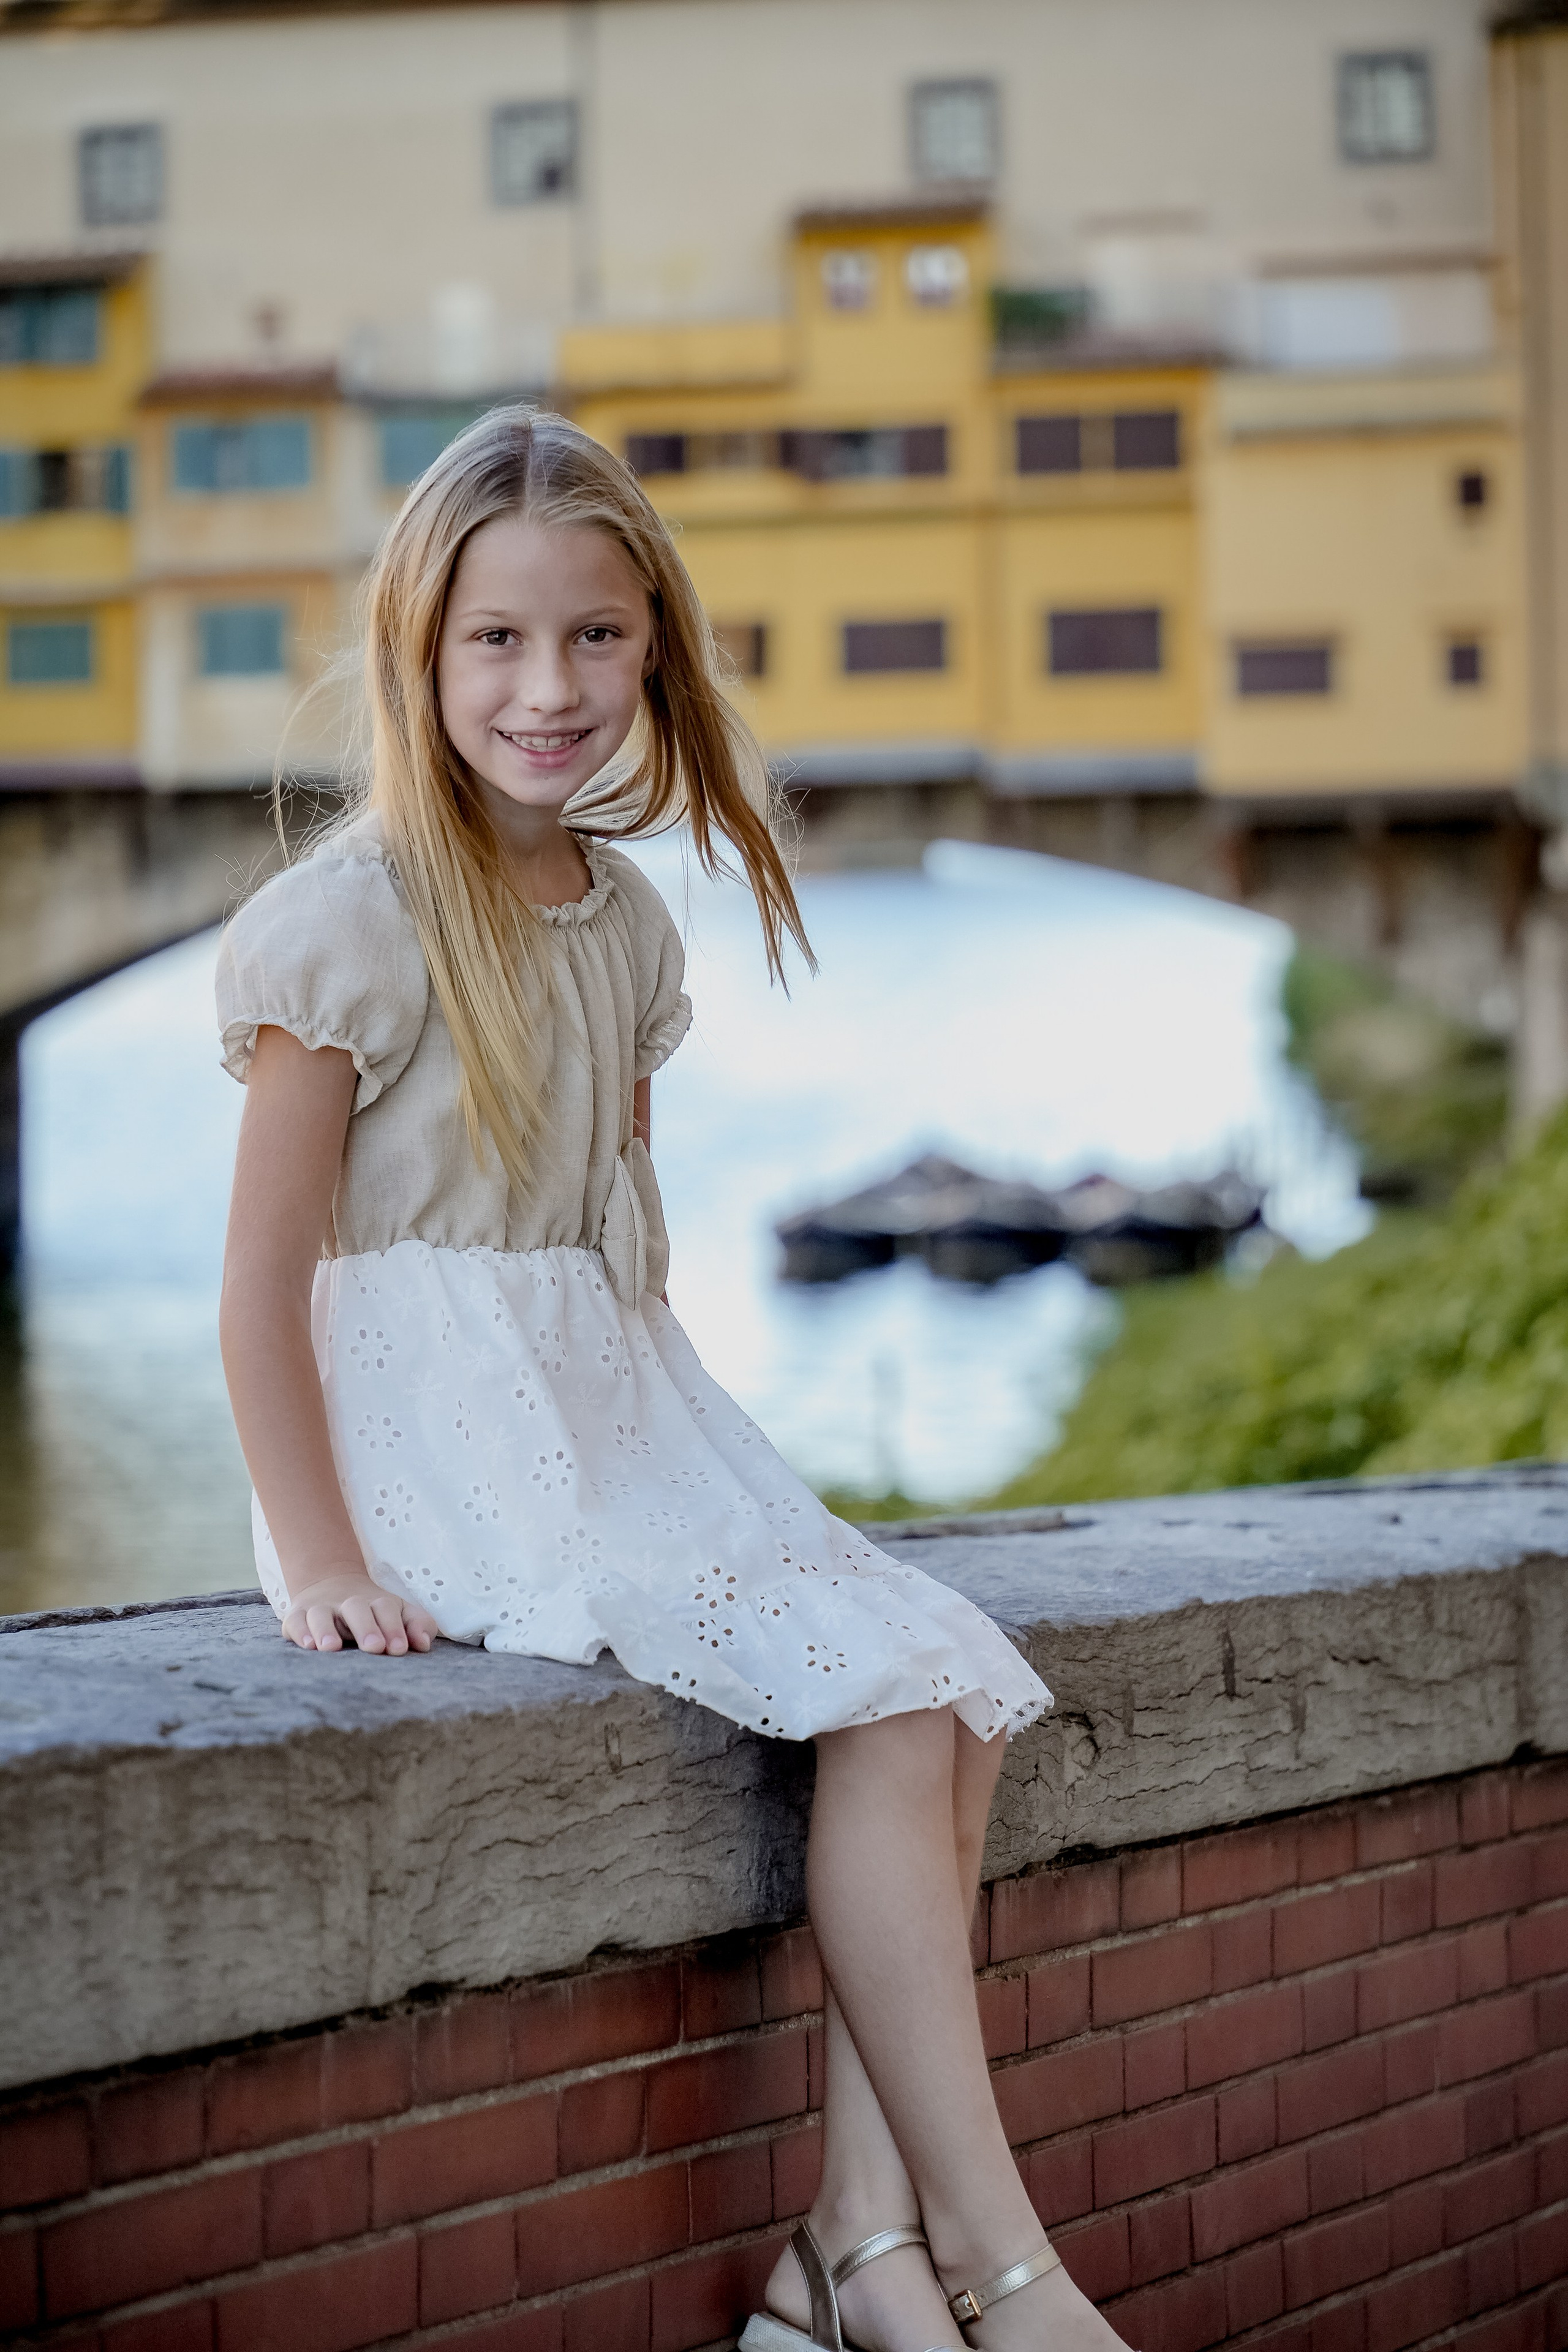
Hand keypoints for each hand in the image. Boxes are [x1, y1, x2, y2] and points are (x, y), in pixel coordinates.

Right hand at [280, 1568, 438, 1655]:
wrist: (332, 1585)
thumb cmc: (374, 1612)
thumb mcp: (400, 1613)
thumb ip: (418, 1625)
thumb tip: (423, 1644)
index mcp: (377, 1603)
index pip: (387, 1610)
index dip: (394, 1628)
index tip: (399, 1648)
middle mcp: (349, 1603)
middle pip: (357, 1609)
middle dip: (366, 1628)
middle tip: (374, 1648)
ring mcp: (321, 1608)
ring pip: (321, 1614)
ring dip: (326, 1630)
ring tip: (332, 1648)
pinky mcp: (297, 1616)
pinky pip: (294, 1622)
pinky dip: (300, 1632)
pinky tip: (308, 1645)